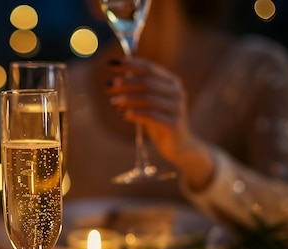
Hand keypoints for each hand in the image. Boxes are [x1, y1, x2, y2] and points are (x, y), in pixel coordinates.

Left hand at [107, 58, 213, 189]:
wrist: (178, 146)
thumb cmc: (160, 121)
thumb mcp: (149, 102)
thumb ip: (139, 89)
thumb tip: (118, 76)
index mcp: (172, 82)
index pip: (149, 68)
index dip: (130, 64)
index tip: (111, 64)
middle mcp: (177, 92)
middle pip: (147, 82)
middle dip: (125, 82)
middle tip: (108, 86)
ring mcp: (177, 108)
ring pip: (148, 98)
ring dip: (127, 98)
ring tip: (113, 101)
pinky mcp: (174, 124)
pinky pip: (151, 116)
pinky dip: (134, 113)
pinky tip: (122, 114)